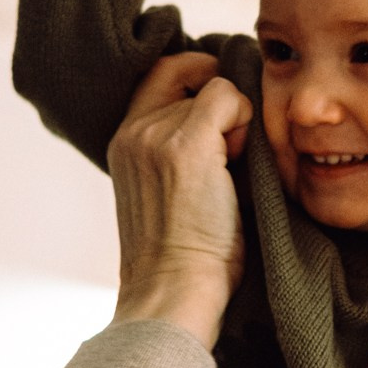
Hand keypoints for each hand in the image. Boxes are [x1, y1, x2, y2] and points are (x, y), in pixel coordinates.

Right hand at [108, 52, 251, 347]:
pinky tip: (239, 161)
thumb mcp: (163, 191)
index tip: (220, 114)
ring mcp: (156, 135)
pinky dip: (244, 120)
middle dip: (219, 108)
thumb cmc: (184, 255)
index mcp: (123, 142)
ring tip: (228, 173)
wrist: (174, 292)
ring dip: (235, 124)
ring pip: (215, 90)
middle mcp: (133, 132)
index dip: (194, 80)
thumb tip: (222, 118)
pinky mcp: (186, 144)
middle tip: (228, 155)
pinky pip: (227, 96)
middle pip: (190, 80)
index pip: (158, 75)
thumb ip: (174, 150)